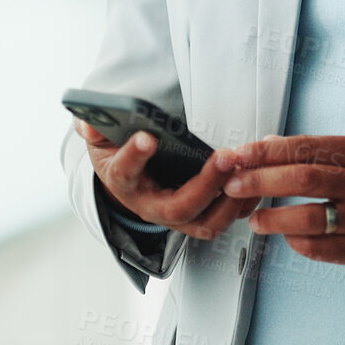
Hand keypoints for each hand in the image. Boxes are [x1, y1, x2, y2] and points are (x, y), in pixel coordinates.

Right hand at [77, 120, 258, 239]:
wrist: (130, 185)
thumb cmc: (118, 158)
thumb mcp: (100, 140)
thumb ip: (93, 128)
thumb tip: (88, 122)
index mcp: (124, 182)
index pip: (124, 173)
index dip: (134, 157)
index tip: (147, 138)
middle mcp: (152, 207)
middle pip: (180, 206)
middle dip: (206, 183)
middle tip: (226, 156)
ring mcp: (178, 217)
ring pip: (207, 222)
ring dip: (231, 198)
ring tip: (245, 166)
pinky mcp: (201, 218)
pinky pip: (226, 217)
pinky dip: (245, 199)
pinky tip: (255, 171)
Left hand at [221, 134, 344, 269]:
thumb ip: (319, 149)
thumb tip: (268, 145)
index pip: (308, 147)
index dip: (269, 151)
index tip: (240, 154)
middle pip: (305, 179)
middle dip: (262, 181)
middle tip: (233, 184)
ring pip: (310, 219)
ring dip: (274, 219)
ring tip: (254, 219)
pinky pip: (320, 249)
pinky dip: (297, 242)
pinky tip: (286, 236)